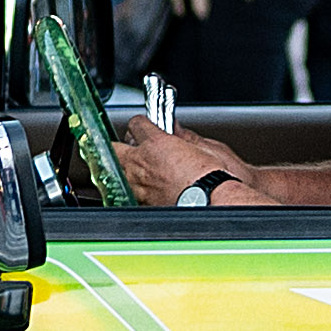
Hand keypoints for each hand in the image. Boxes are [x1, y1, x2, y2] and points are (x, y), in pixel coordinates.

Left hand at [115, 124, 235, 202]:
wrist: (214, 206)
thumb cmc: (215, 180)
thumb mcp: (208, 147)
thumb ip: (187, 136)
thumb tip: (177, 130)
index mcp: (155, 144)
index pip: (136, 124)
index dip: (142, 123)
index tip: (147, 126)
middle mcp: (141, 164)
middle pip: (114, 147)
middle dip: (121, 145)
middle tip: (134, 146)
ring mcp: (137, 187)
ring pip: (118, 172)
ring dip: (126, 169)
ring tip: (139, 171)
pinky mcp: (141, 205)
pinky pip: (129, 193)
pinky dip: (135, 190)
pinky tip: (147, 191)